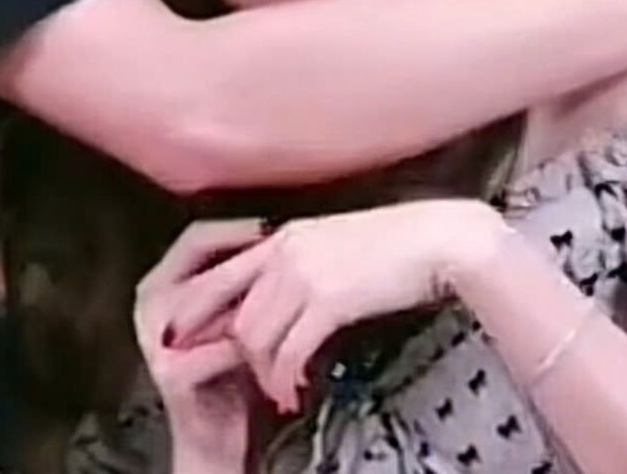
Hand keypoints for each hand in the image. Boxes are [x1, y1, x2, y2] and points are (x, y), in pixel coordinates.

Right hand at [134, 220, 265, 472]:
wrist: (215, 433)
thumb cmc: (227, 367)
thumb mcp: (228, 312)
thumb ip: (236, 276)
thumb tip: (275, 233)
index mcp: (160, 283)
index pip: (196, 236)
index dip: (235, 229)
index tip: (271, 226)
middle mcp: (151, 305)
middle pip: (203, 264)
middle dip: (247, 258)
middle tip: (283, 252)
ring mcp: (157, 339)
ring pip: (210, 300)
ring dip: (249, 299)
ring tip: (281, 295)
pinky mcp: (173, 373)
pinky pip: (220, 346)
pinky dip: (248, 343)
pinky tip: (270, 342)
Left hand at [166, 201, 508, 411]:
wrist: (438, 238)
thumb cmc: (396, 242)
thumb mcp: (336, 242)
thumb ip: (304, 262)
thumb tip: (288, 297)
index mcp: (285, 234)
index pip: (223, 273)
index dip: (199, 309)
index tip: (188, 338)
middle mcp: (286, 249)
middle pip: (233, 310)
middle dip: (228, 352)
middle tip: (237, 380)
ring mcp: (305, 273)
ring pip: (256, 335)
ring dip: (263, 373)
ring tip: (278, 392)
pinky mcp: (328, 300)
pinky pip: (291, 350)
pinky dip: (287, 377)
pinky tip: (296, 390)